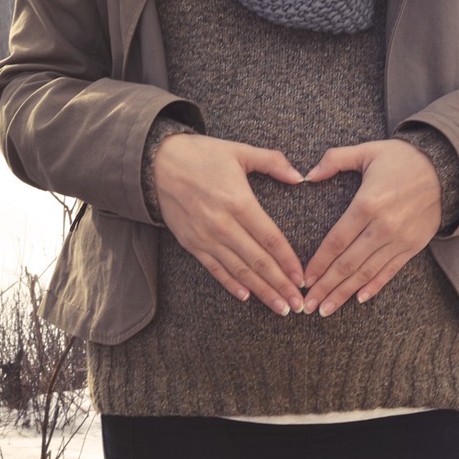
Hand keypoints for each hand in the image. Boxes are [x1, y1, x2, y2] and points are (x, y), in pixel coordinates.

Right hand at [153, 134, 306, 314]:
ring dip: (261, 291)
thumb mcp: (239, 151)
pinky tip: (246, 296)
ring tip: (280, 307)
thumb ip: (272, 162)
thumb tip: (300, 177)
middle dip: (280, 285)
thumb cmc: (200, 155)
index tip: (302, 279)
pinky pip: (215, 269)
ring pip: (239, 271)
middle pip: (258, 262)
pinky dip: (231, 284)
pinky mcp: (191, 244)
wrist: (156, 163)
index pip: (270, 239)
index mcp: (239, 202)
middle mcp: (223, 225)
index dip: (288, 261)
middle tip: (299, 304)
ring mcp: (206, 237)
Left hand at [302, 139, 441, 316]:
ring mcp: (400, 240)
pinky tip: (358, 299)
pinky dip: (374, 287)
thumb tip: (307, 176)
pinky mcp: (413, 247)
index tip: (304, 279)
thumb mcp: (367, 151)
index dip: (319, 263)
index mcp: (367, 204)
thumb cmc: (403, 159)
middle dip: (325, 287)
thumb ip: (334, 160)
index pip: (336, 241)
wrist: (447, 169)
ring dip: (344, 293)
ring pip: (366, 273)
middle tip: (307, 306)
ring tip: (325, 309)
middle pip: (348, 264)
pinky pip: (390, 271)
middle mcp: (383, 227)